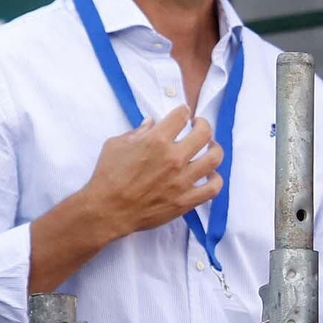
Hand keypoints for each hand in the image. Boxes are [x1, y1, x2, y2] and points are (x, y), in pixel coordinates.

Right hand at [81, 106, 222, 237]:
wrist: (107, 210)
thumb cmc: (107, 176)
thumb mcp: (116, 145)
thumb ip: (137, 132)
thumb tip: (151, 122)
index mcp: (156, 141)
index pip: (181, 116)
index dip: (183, 111)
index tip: (184, 114)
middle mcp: (174, 158)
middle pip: (204, 133)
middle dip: (203, 124)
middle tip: (198, 126)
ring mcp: (183, 180)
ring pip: (214, 158)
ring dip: (215, 149)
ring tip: (210, 147)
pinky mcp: (186, 200)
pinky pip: (213, 188)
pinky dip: (215, 179)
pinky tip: (209, 174)